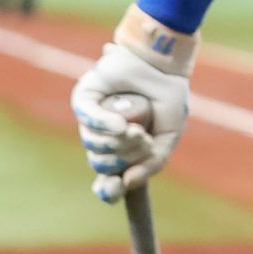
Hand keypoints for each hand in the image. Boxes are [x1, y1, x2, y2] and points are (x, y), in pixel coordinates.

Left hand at [69, 7, 194, 203]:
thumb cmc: (167, 97)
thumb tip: (128, 183)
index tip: (120, 186)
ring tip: (138, 128)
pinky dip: (105, 125)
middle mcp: (102, 137)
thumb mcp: (169, 136)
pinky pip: (87, 120)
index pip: (106, 178)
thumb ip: (154, 162)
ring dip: (120, 142)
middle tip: (144, 139)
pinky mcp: (83, 100)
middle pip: (101, 164)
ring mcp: (90, 120)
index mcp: (120, 150)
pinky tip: (122, 125)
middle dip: (126, 156)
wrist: (164, 65)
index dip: (109, 189)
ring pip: (93, 145)